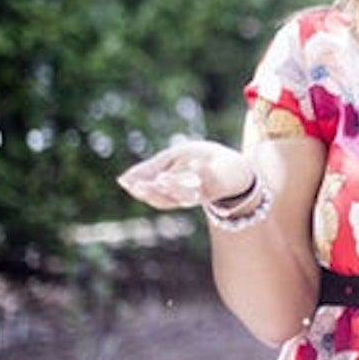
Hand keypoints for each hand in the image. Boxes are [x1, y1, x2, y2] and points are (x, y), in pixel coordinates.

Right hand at [116, 139, 250, 209]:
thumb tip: (122, 180)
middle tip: (141, 185)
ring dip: (175, 186)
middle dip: (155, 192)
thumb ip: (151, 168)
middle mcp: (187, 197)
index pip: (154, 196)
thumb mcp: (173, 159)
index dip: (141, 192)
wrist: (236, 166)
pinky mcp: (221, 184)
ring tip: (163, 177)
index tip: (129, 184)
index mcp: (173, 193)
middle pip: (168, 200)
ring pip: (187, 195)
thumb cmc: (200, 161)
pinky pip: (212, 180)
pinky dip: (204, 171)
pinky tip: (196, 163)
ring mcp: (204, 192)